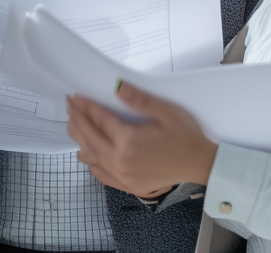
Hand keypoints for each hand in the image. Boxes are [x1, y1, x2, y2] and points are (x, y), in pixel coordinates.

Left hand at [65, 83, 217, 197]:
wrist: (201, 164)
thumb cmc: (187, 138)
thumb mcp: (166, 112)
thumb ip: (139, 99)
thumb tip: (117, 87)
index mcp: (129, 142)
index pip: (99, 119)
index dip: (85, 105)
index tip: (76, 96)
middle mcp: (121, 161)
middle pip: (88, 137)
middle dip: (76, 118)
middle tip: (70, 105)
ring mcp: (122, 176)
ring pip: (90, 155)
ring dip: (79, 138)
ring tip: (74, 122)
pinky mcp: (127, 184)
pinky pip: (99, 172)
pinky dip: (90, 160)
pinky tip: (86, 150)